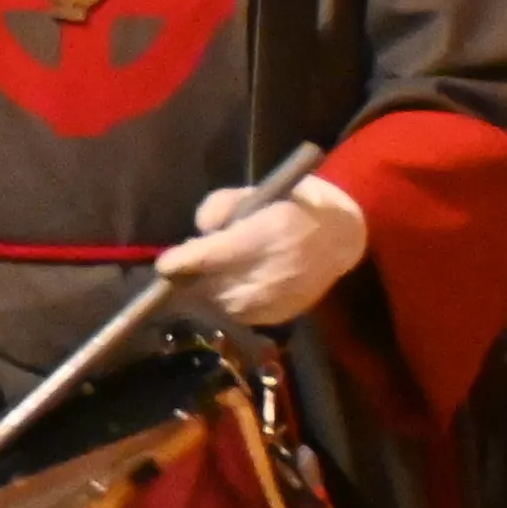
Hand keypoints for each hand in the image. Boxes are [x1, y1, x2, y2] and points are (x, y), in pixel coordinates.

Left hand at [156, 172, 370, 328]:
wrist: (340, 237)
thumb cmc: (293, 206)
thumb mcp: (258, 191)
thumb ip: (221, 206)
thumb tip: (199, 230)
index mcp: (268, 234)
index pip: (216, 254)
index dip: (184, 261)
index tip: (166, 263)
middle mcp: (274, 271)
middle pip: (214, 285)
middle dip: (191, 278)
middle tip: (183, 266)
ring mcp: (279, 298)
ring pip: (223, 304)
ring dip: (207, 292)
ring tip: (206, 275)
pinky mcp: (281, 316)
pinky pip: (240, 315)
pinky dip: (227, 303)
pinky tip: (228, 287)